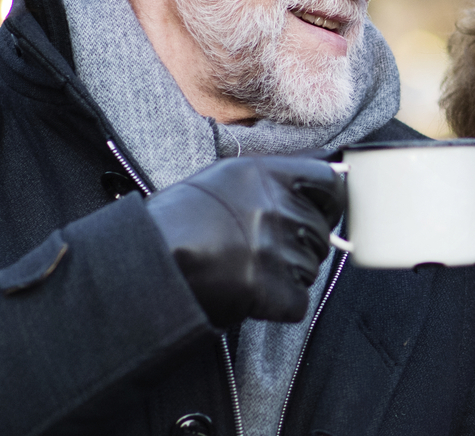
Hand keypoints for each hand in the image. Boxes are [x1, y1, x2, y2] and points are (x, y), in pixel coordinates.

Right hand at [146, 156, 343, 326]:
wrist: (144, 263)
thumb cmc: (174, 221)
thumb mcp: (222, 179)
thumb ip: (272, 177)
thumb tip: (327, 170)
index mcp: (263, 175)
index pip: (330, 183)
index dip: (331, 201)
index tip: (323, 211)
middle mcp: (275, 208)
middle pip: (322, 233)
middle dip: (301, 245)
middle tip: (262, 251)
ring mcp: (274, 249)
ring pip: (310, 268)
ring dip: (287, 274)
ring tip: (245, 270)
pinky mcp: (268, 288)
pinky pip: (297, 301)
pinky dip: (279, 305)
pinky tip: (248, 295)